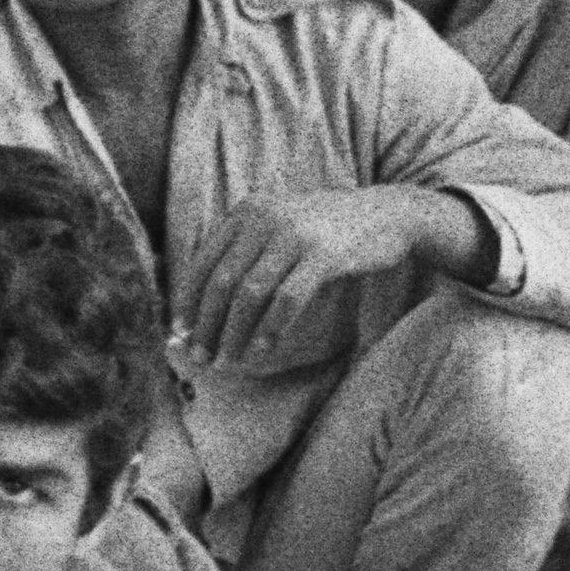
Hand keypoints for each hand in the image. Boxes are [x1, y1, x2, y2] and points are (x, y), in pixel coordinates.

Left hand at [185, 188, 439, 368]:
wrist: (388, 213)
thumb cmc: (330, 229)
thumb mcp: (282, 224)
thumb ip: (248, 249)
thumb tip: (207, 303)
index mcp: (248, 211)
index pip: (203, 261)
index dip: (187, 301)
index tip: (181, 333)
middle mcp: (265, 218)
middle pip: (222, 282)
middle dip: (207, 324)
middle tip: (201, 356)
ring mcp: (295, 235)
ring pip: (250, 294)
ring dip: (234, 332)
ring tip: (228, 359)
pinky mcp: (324, 255)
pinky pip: (287, 299)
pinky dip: (270, 328)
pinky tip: (262, 349)